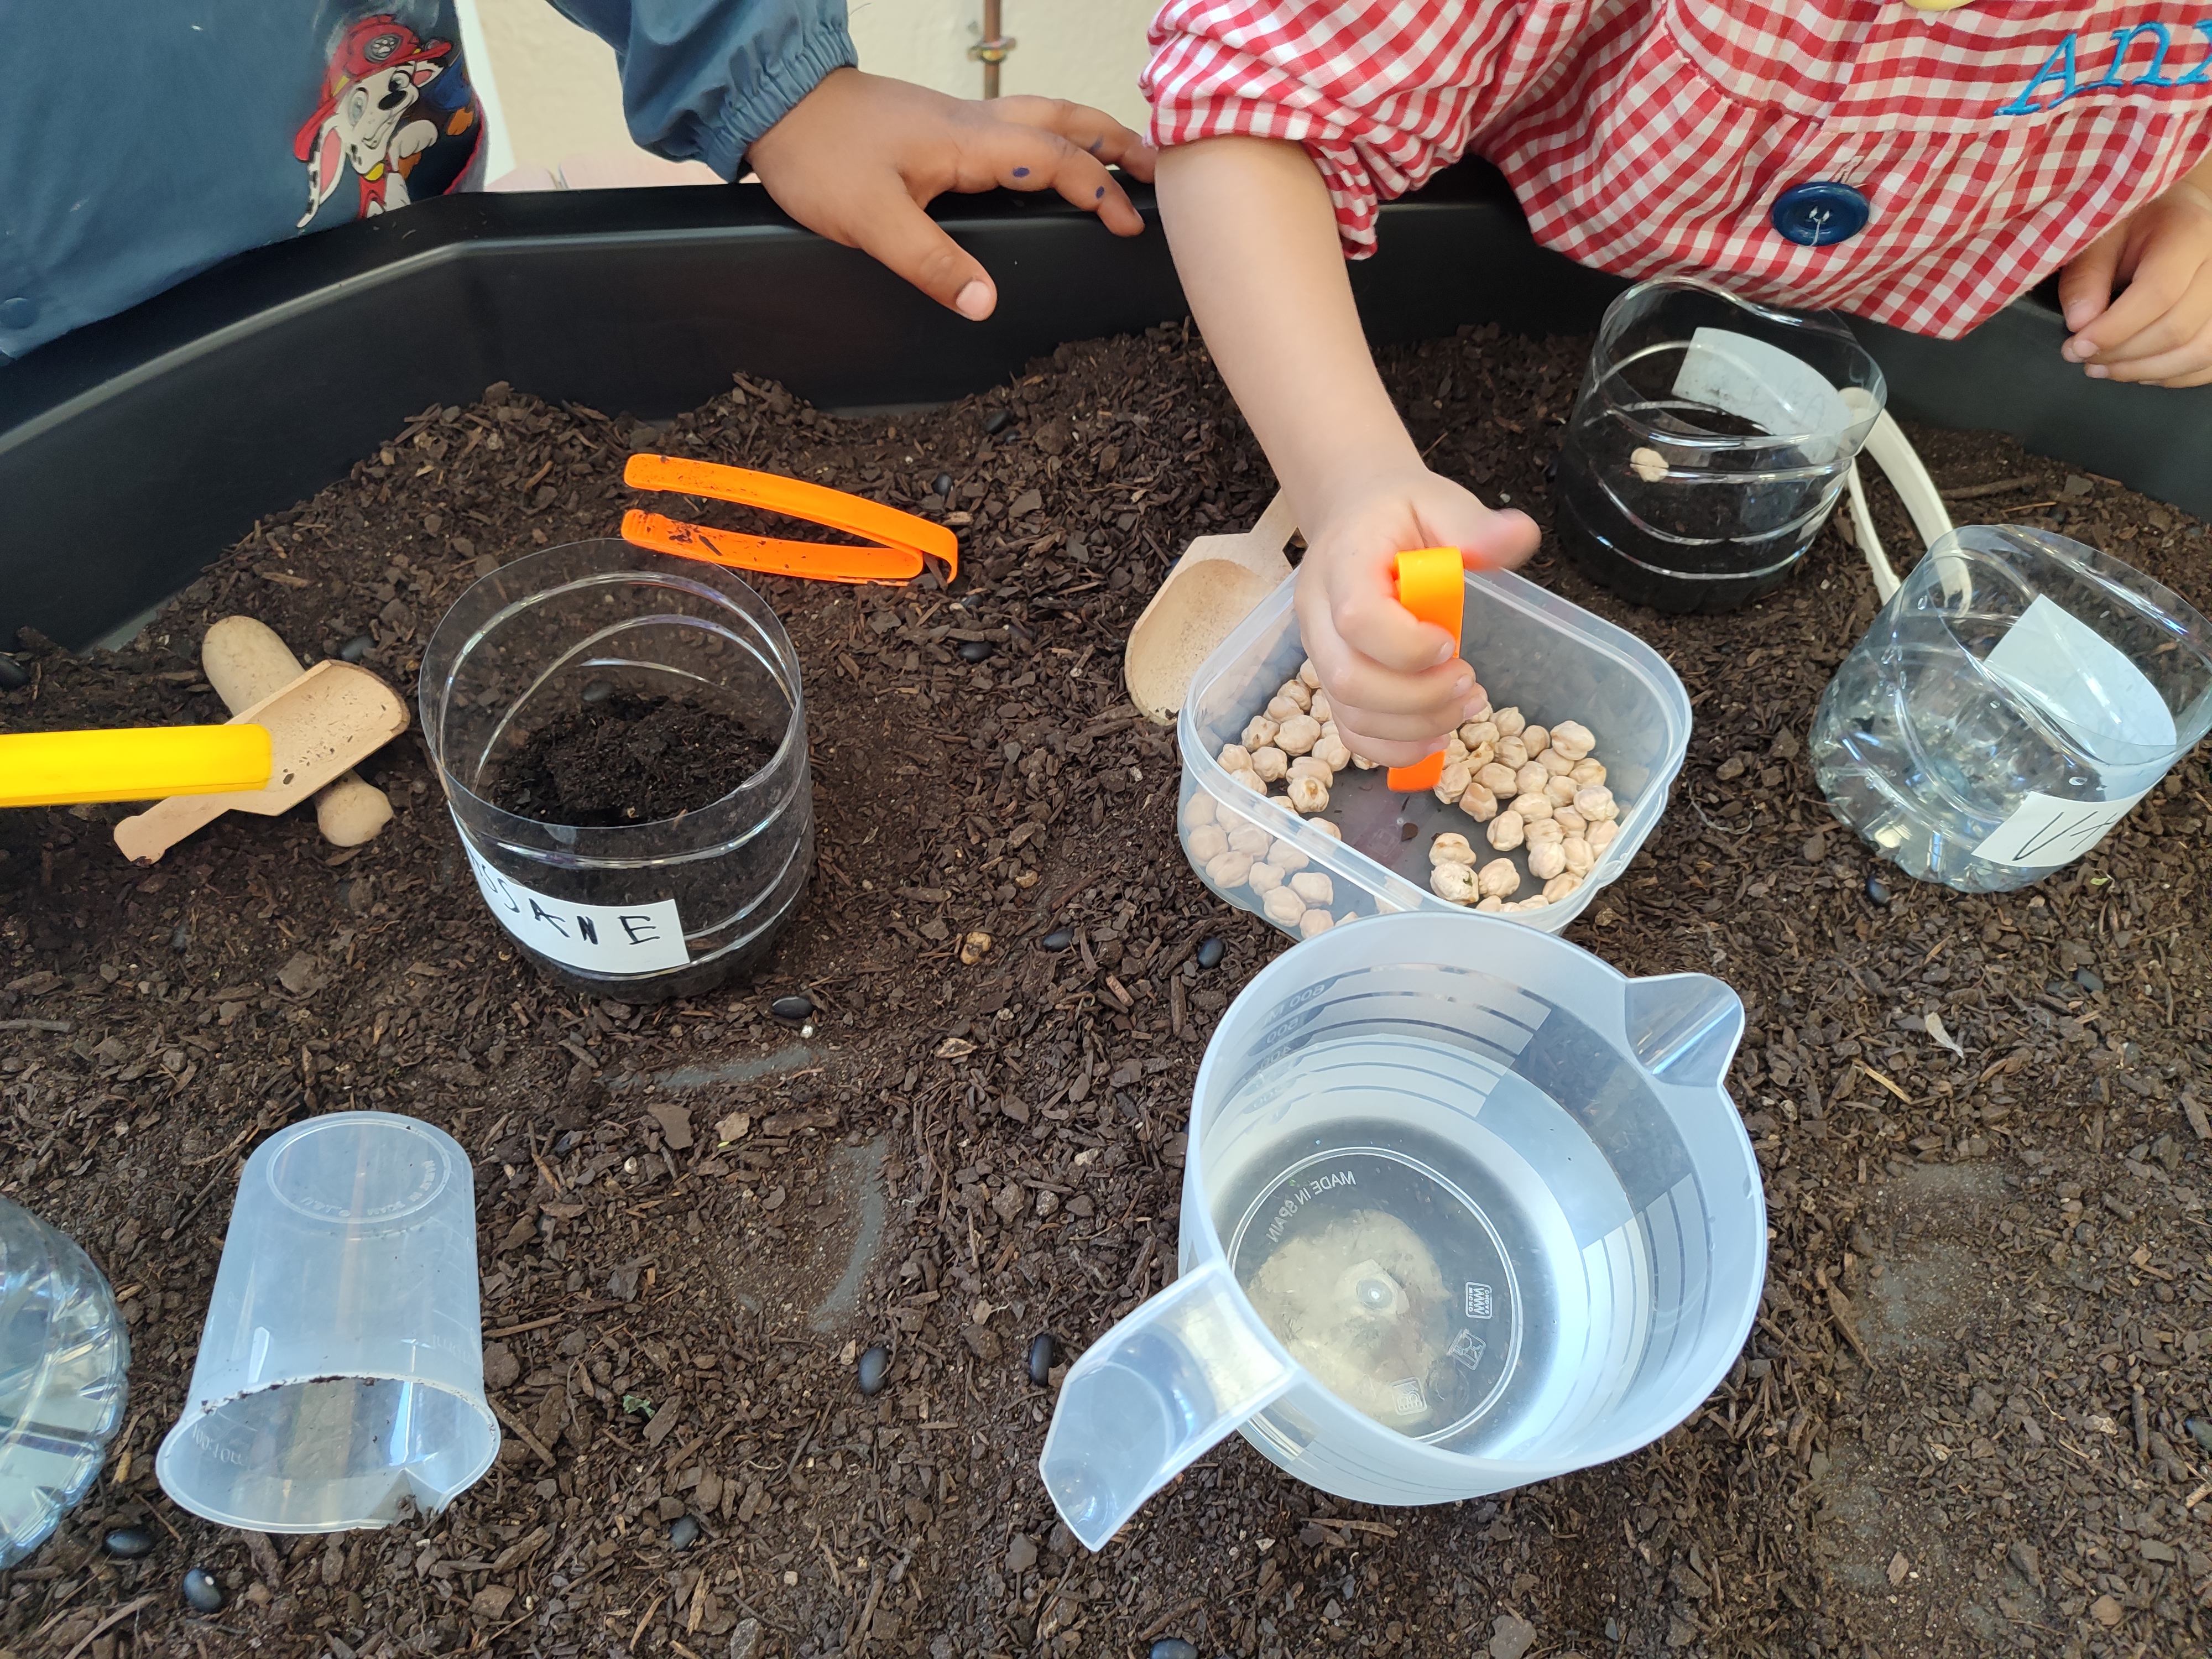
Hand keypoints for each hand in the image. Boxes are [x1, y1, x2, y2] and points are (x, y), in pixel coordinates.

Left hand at [747, 69, 1156, 319]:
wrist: (773, 102)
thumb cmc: (819, 153)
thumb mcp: (871, 221)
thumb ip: (931, 264)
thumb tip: (986, 305)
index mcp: (969, 143)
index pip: (1055, 162)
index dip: (1099, 191)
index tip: (1129, 222)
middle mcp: (972, 123)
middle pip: (1065, 122)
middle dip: (1116, 144)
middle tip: (1158, 168)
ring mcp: (957, 119)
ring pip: (1043, 115)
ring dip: (1088, 132)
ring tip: (1121, 155)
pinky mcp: (938, 124)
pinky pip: (1015, 122)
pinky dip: (1051, 133)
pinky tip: (1047, 154)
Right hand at [1294, 468, 1538, 766]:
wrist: (1355, 516)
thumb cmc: (1399, 513)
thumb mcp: (1439, 503)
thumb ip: (1474, 526)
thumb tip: (1520, 537)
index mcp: (1342, 563)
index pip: (1357, 618)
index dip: (1407, 645)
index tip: (1452, 641)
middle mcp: (1318, 613)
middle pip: (1348, 679)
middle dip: (1418, 697)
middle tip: (1470, 684)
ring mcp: (1319, 652)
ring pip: (1349, 714)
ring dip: (1413, 727)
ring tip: (1464, 707)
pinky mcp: (1331, 679)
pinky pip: (1350, 730)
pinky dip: (1393, 747)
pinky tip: (1436, 734)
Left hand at [2058, 162, 2211, 386]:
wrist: (2174, 217)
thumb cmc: (2134, 226)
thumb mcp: (2100, 237)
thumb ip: (2086, 276)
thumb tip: (2080, 323)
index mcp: (2190, 233)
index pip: (2160, 292)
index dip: (2115, 329)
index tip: (2077, 345)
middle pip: (2178, 328)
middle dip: (2121, 354)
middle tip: (2082, 357)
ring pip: (2199, 351)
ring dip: (2143, 370)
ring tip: (2102, 368)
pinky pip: (2210, 363)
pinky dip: (2170, 376)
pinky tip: (2137, 370)